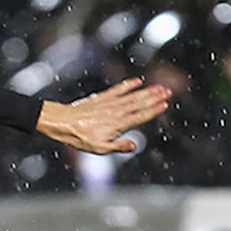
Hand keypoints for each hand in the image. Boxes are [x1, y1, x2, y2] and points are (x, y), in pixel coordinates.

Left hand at [36, 78, 171, 154]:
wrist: (62, 123)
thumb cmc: (79, 138)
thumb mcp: (99, 149)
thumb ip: (118, 147)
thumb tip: (134, 145)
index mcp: (118, 125)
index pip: (140, 117)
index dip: (153, 111)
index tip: (165, 104)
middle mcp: (116, 112)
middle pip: (139, 104)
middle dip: (154, 98)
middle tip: (168, 91)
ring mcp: (109, 104)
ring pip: (132, 96)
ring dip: (146, 91)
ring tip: (159, 87)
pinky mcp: (101, 98)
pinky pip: (117, 90)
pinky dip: (128, 85)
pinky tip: (137, 81)